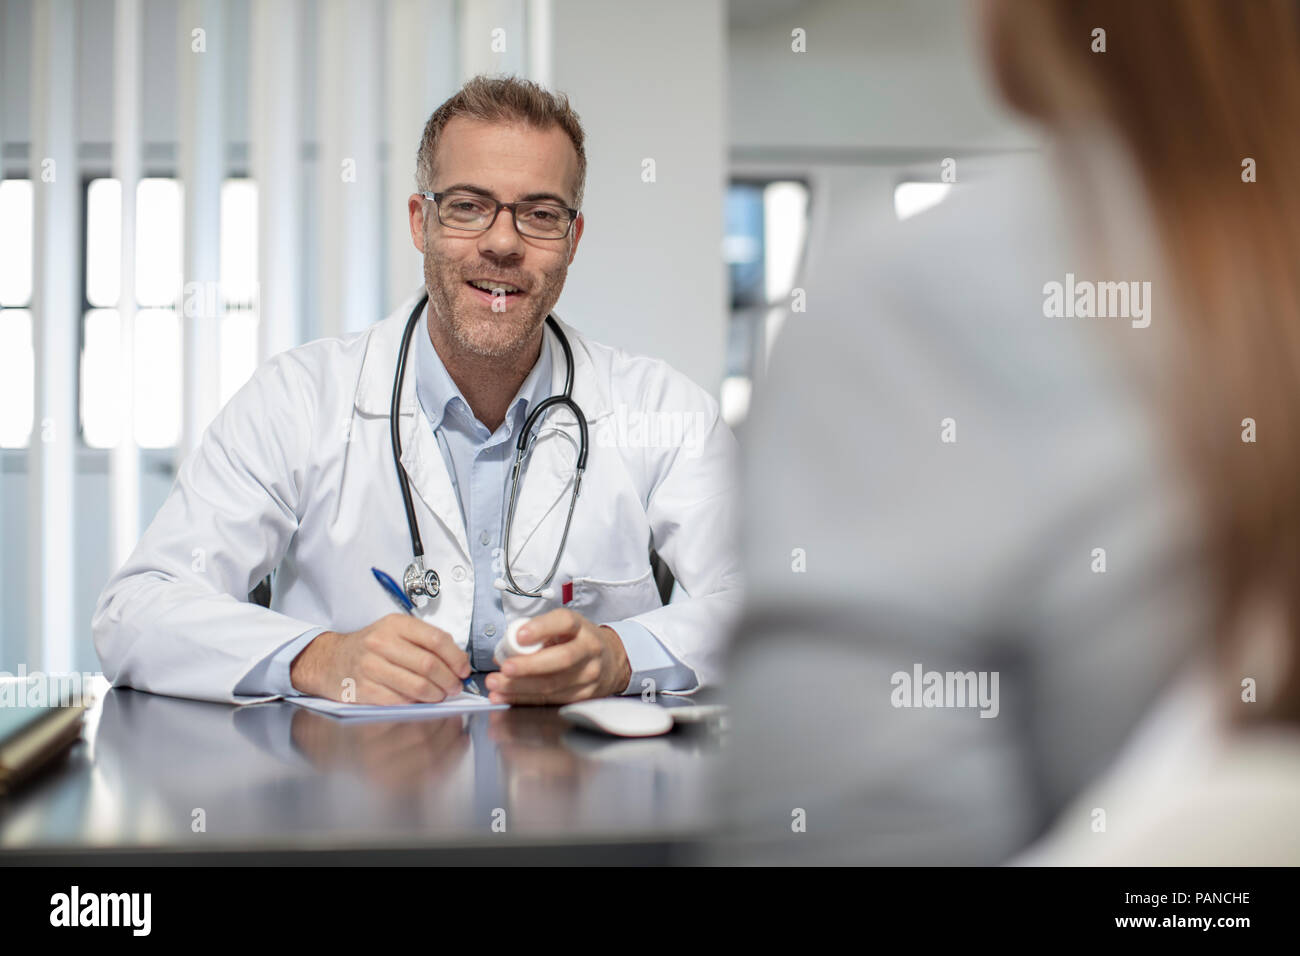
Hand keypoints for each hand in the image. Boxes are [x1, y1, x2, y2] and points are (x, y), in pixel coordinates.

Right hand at [290, 613, 471, 704]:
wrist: (329, 660)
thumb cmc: (369, 647)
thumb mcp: (395, 631)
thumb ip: (424, 641)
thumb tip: (458, 661)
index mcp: (395, 625)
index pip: (436, 639)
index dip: (456, 658)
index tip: (463, 670)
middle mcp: (381, 643)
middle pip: (429, 665)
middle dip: (449, 680)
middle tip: (455, 687)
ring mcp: (371, 667)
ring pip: (417, 686)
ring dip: (436, 695)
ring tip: (440, 696)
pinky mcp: (364, 690)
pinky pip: (400, 701)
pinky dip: (416, 704)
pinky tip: (419, 702)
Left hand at [484, 609, 631, 704]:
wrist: (611, 662)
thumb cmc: (577, 642)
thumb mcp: (563, 629)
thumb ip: (537, 635)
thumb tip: (503, 651)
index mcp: (580, 627)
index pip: (564, 622)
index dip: (541, 628)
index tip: (520, 635)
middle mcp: (588, 649)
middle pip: (562, 659)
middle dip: (529, 665)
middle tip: (505, 668)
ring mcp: (589, 675)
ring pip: (554, 684)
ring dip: (520, 687)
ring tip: (496, 685)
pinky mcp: (583, 696)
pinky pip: (550, 700)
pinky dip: (523, 699)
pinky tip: (505, 697)